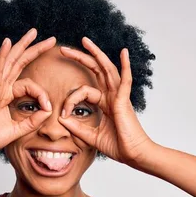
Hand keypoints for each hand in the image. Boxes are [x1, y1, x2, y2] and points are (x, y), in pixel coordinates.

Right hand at [0, 28, 55, 157]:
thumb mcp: (19, 129)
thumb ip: (34, 120)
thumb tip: (49, 109)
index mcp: (6, 94)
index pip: (29, 85)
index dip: (42, 94)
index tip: (48, 107)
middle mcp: (0, 86)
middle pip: (19, 62)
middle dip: (34, 49)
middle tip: (51, 39)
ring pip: (11, 60)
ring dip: (22, 45)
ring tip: (34, 32)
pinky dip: (2, 55)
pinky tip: (8, 42)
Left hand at [58, 37, 154, 166]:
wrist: (134, 156)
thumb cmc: (119, 147)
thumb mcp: (91, 137)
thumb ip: (77, 128)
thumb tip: (61, 119)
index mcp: (106, 104)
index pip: (84, 91)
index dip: (69, 100)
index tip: (62, 115)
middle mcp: (112, 96)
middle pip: (96, 71)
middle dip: (80, 58)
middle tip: (64, 49)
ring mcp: (119, 97)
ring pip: (107, 70)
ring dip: (96, 54)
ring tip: (84, 41)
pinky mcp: (124, 102)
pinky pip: (126, 81)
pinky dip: (125, 66)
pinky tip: (123, 52)